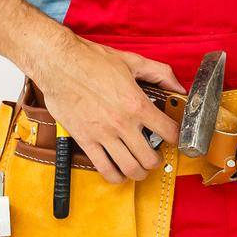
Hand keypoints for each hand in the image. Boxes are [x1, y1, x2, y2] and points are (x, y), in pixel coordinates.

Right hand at [29, 31, 183, 184]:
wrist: (58, 64)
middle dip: (157, 160)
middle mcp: (122, 123)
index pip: (168, 132)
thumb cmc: (92, 61)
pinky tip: (119, 172)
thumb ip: (160, 73)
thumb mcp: (133, 61)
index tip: (174, 137)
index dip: (177, 137)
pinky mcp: (85, 141)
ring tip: (140, 166)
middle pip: (150, 158)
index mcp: (137, 104)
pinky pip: (104, 169)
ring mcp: (103, 135)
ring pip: (130, 169)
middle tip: (156, 155)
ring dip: (139, 172)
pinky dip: (116, 176)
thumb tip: (178, 87)